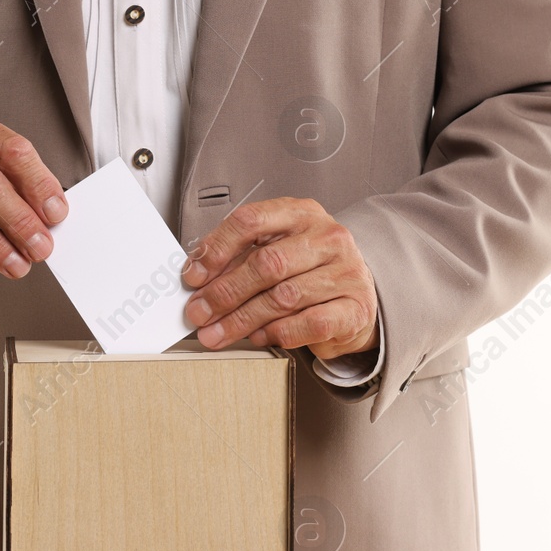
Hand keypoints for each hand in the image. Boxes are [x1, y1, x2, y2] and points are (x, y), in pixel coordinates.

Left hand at [181, 197, 379, 360]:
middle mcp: (327, 238)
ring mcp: (346, 272)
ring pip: (283, 297)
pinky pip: (308, 323)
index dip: (217, 249)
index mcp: (301, 213)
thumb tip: (199, 280)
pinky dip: (277, 333)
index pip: (251, 220)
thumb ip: (241, 259)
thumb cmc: (310, 271)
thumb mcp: (277, 250)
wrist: (356, 296)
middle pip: (266, 263)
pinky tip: (260, 336)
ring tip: (218, 332)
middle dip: (224, 293)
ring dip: (241, 320)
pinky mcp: (355, 308)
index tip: (194, 276)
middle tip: (199, 313)